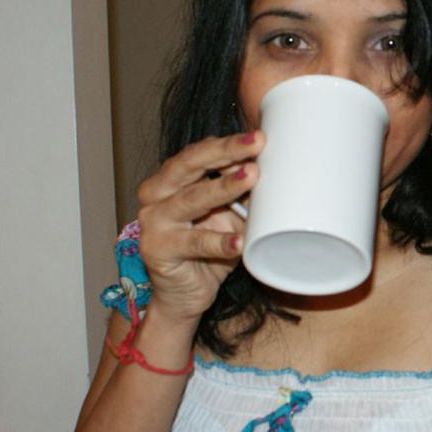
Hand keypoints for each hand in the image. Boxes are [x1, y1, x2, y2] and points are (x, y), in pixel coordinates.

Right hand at [134, 131, 264, 323]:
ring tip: (252, 176)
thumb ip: (240, 195)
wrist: (184, 294)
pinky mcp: (158, 249)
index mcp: (171, 178)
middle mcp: (156, 194)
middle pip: (190, 165)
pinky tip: (240, 242)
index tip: (259, 137)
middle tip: (256, 143)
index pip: (198, 152)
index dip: (228, 144)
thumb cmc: (206, 248)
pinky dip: (219, 242)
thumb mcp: (227, 215)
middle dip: (226, 151)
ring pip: (192, 199)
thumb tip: (276, 172)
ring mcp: (154, 222)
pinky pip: (194, 243)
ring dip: (223, 187)